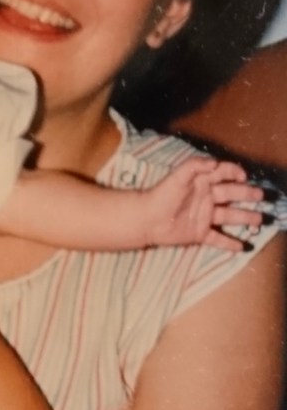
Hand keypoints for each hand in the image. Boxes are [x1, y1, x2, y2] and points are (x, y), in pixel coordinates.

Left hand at [145, 157, 262, 250]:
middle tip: (262, 196)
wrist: (147, 219)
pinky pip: (218, 239)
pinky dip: (230, 243)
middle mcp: (206, 198)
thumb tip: (216, 163)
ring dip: (245, 217)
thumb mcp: (178, 176)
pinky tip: (242, 246)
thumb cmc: (162, 194)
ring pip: (229, 216)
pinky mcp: (200, 233)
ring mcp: (204, 216)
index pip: (222, 173)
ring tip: (259, 219)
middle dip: (247, 194)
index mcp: (201, 182)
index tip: (244, 176)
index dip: (234, 172)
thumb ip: (195, 165)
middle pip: (231, 194)